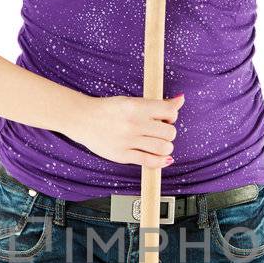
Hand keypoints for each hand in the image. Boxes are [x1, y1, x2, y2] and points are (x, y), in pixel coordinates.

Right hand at [63, 91, 183, 167]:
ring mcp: (128, 141)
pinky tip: (162, 158)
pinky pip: (150, 162)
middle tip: (159, 131)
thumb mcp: (131, 101)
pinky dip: (160, 162)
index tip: (166, 117)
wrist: (82, 119)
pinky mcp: (123, 155)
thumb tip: (181, 100)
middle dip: (169, 132)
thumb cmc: (107, 109)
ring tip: (158, 144)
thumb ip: (157, 104)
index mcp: (137, 107)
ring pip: (163, 148)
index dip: (172, 115)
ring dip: (166, 147)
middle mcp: (134, 124)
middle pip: (169, 132)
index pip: (170, 111)